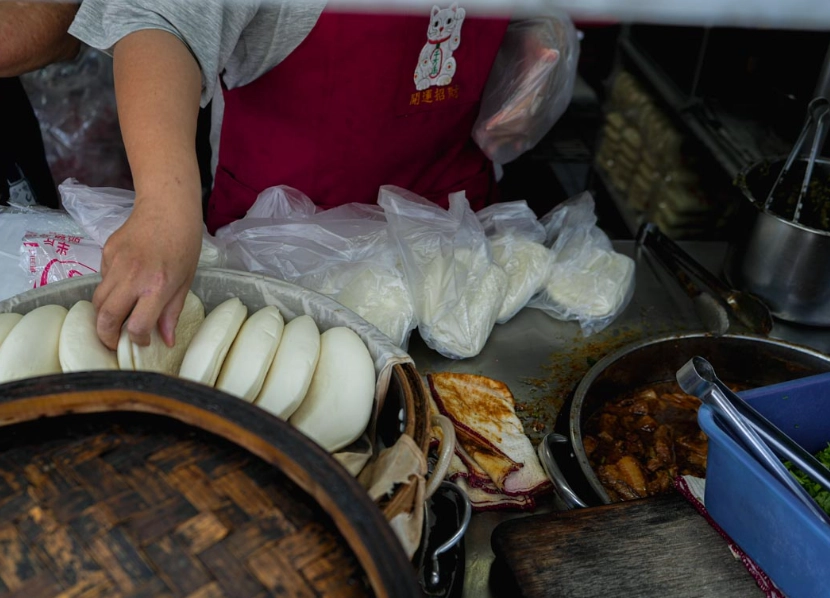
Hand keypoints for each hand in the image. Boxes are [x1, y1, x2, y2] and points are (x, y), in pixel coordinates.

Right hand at [93, 196, 201, 349]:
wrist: (167, 208)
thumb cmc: (184, 245)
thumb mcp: (185, 281)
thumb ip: (171, 312)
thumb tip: (166, 341)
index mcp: (156, 286)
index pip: (136, 325)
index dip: (137, 339)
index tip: (142, 341)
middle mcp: (132, 277)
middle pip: (106, 317)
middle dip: (106, 336)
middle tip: (114, 342)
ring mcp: (115, 263)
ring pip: (98, 300)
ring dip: (104, 314)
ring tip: (115, 319)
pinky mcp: (106, 252)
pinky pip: (102, 279)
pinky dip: (109, 290)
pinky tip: (123, 286)